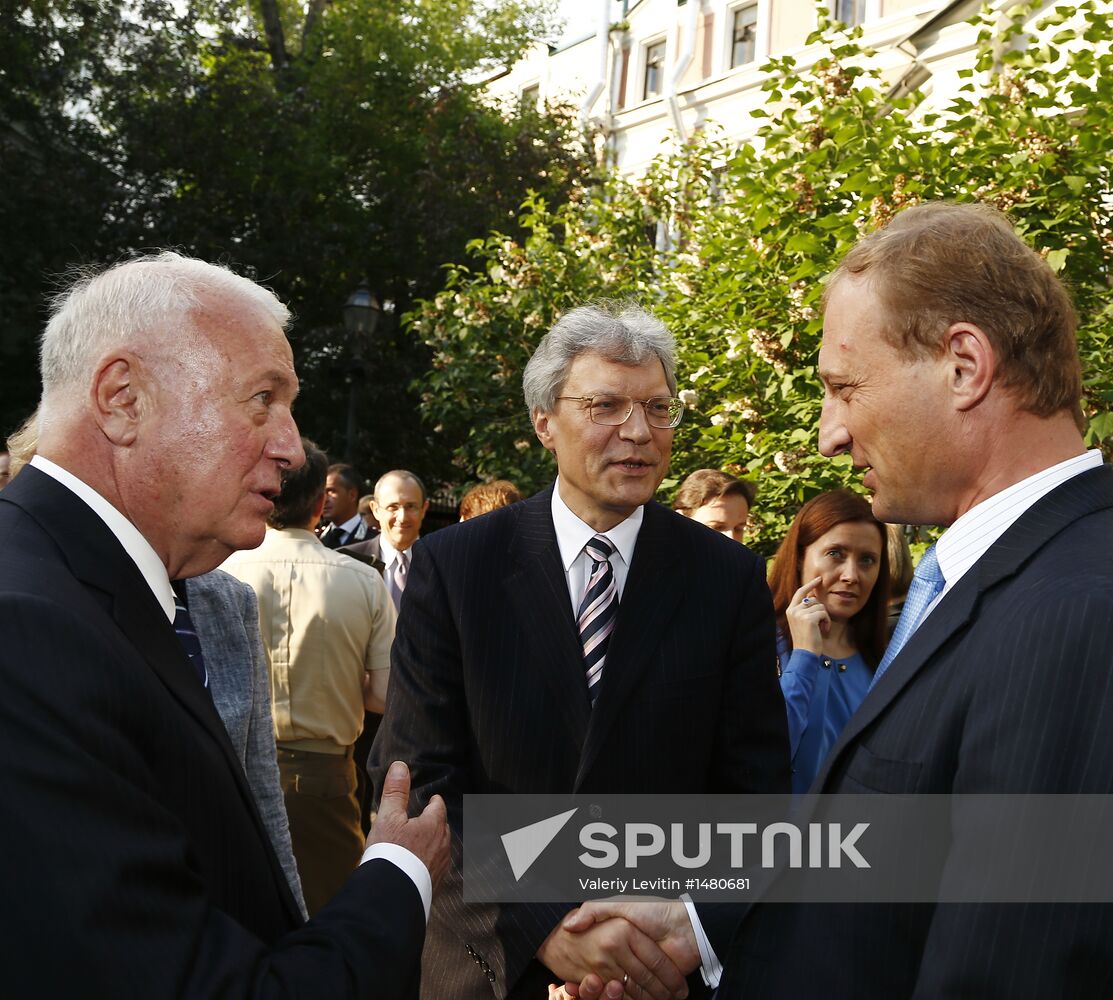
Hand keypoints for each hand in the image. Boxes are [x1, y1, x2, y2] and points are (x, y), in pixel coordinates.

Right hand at [367, 760, 449, 888]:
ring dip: (434, 844)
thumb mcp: (388, 817)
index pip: (438, 808)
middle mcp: (442, 845)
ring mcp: (441, 866)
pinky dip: (430, 864)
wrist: (392, 896)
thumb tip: (400, 766)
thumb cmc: (390, 853)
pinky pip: (436, 868)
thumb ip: (395, 792)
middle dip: (436, 823)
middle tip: (427, 820)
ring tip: (424, 844)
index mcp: (433, 825)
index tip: (433, 799)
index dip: (435, 802)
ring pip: (441, 849)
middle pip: (442, 828)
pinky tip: (421, 868)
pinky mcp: (435, 885)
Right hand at [538, 907, 689, 999]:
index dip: (590, 973)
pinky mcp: (658, 986)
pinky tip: (626, 999)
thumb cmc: (655, 910)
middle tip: (592, 989)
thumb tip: (569, 925)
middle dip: (605, 991)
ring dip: (621, 998)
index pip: (600, 962)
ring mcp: (644, 973)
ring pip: (628, 992)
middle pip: (613, 981)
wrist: (688, 925)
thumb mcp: (620, 904)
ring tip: (611, 993)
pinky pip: (642, 999)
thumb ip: (594, 910)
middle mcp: (629, 957)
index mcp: (618, 940)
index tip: (580, 981)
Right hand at [785, 577, 829, 654]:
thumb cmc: (806, 640)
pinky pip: (823, 613)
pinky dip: (827, 622)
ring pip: (820, 606)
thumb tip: (815, 597)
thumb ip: (805, 610)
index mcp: (790, 611)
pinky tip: (824, 630)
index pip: (800, 592)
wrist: (805, 654)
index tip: (819, 579)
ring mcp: (800, 614)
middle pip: (813, 600)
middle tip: (822, 624)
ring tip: (822, 629)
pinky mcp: (808, 618)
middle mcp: (793, 610)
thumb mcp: (803, 622)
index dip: (810, 585)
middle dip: (821, 610)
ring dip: (825, 617)